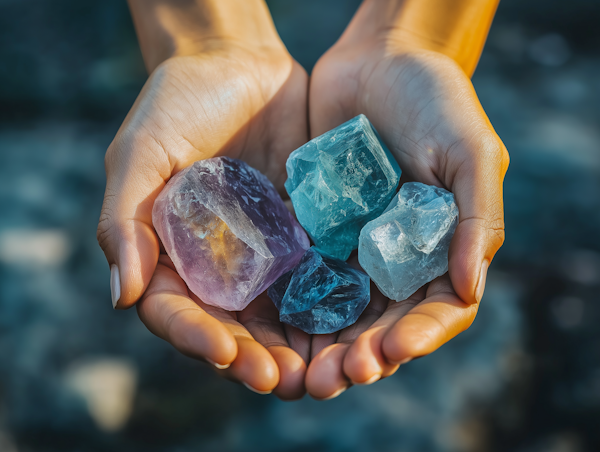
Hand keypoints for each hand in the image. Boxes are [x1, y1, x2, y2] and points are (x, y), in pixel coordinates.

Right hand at [97, 41, 309, 398]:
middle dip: (254, 359)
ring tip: (320, 371)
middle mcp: (216, 267)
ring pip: (278, 317)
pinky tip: (351, 325)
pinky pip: (316, 278)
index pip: (176, 311)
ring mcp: (262, 256)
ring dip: (297, 349)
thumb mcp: (140, 153)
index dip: (196, 337)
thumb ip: (126, 220)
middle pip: (232, 328)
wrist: (238, 65)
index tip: (222, 351)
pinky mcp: (302, 238)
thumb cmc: (177, 102)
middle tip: (282, 381)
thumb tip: (123, 297)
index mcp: (169, 255)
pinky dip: (330, 307)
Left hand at [304, 10, 507, 398]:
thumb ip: (479, 218)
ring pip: (338, 309)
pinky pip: (301, 271)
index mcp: (442, 248)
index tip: (391, 351)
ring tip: (301, 369)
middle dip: (361, 354)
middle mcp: (397, 257)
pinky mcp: (315, 228)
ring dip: (321, 343)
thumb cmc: (437, 99)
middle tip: (333, 378)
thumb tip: (471, 289)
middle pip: (381, 322)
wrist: (380, 58)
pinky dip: (290, 301)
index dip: (417, 337)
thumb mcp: (471, 151)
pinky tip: (270, 320)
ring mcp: (354, 245)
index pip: (435, 310)